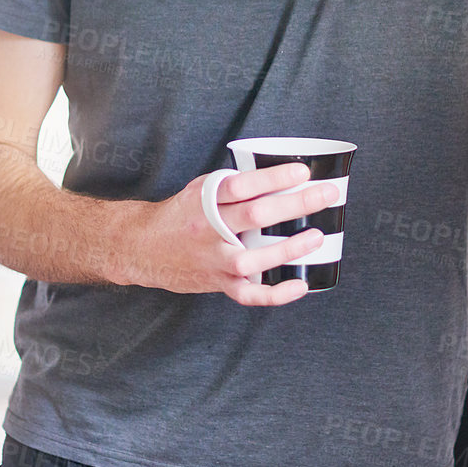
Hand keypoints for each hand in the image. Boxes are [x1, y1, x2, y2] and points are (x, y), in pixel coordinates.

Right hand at [116, 162, 337, 304]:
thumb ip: (233, 186)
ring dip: (288, 249)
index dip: (273, 178)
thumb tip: (277, 176)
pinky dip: (275, 294)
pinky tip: (299, 285)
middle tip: (326, 194)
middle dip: (295, 204)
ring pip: (252, 259)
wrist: (142, 248)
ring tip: (316, 237)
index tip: (302, 172)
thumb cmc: (180, 216)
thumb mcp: (199, 191)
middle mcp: (209, 230)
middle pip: (255, 215)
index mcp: (205, 201)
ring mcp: (215, 259)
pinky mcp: (219, 282)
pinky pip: (249, 294)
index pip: (242, 186)